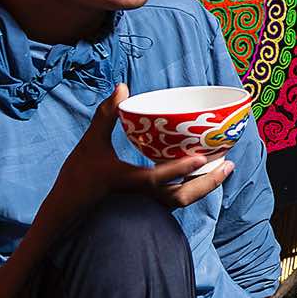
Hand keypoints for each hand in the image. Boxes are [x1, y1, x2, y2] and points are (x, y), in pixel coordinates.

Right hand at [51, 84, 233, 218]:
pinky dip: (192, 189)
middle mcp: (142, 198)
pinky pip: (176, 201)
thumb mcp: (90, 143)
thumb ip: (106, 115)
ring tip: (223, 169)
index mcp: (129, 182)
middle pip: (183, 196)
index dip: (181, 168)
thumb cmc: (78, 177)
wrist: (67, 210)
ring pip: (182, 201)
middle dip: (208, 182)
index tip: (204, 157)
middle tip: (229, 164)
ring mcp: (145, 206)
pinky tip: (201, 176)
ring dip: (204, 186)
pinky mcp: (145, 208)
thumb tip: (123, 87)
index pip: (159, 177)